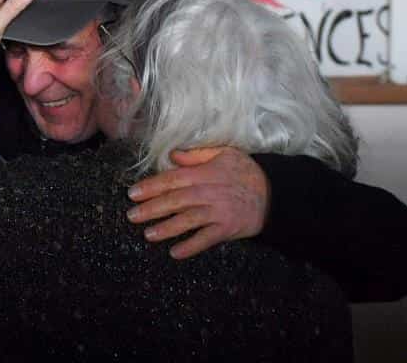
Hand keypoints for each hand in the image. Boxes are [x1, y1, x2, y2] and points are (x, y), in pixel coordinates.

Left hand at [127, 147, 269, 258]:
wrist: (275, 193)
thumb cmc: (246, 171)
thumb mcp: (224, 153)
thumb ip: (196, 154)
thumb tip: (172, 155)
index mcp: (203, 174)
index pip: (171, 180)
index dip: (150, 187)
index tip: (132, 194)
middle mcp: (208, 193)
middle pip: (174, 201)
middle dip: (151, 209)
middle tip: (132, 216)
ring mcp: (218, 212)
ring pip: (187, 220)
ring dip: (166, 228)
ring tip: (148, 235)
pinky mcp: (228, 229)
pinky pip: (206, 239)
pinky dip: (191, 246)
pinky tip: (175, 253)